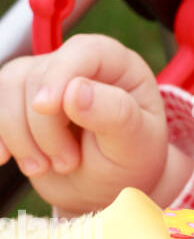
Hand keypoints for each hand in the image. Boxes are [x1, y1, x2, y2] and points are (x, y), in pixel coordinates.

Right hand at [0, 33, 169, 213]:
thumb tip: (75, 89)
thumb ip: (114, 114)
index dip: (59, 75)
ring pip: (6, 89)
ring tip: (45, 166)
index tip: (45, 108)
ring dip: (19, 137)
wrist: (103, 188)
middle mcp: (77, 64)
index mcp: (117, 65)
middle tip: (68, 163)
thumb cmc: (128, 161)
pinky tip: (6, 158)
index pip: (83, 51)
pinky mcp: (16, 101)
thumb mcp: (135, 143)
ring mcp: (42, 80)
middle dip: (44, 128)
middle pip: (37, 77)